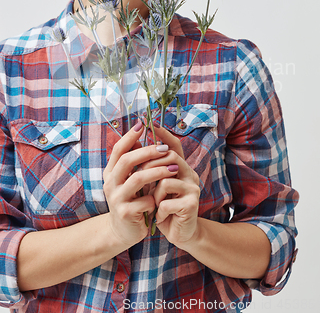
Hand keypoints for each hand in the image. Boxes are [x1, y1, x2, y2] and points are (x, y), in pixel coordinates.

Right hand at [103, 122, 178, 251]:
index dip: (130, 136)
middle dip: (148, 152)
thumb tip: (140, 134)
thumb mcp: (129, 179)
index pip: (118, 149)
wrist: (122, 231)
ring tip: (174, 169)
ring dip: (158, 171)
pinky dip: (156, 197)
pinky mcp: (125, 213)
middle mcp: (110, 183)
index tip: (143, 124)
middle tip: (166, 149)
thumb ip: (133, 160)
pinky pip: (145, 200)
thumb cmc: (130, 199)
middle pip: (127, 160)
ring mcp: (116, 198)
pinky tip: (162, 198)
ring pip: (138, 179)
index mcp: (111, 172)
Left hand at [141, 126, 200, 247]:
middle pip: (168, 158)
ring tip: (154, 205)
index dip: (163, 134)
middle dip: (149, 169)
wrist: (178, 234)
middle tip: (139, 181)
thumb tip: (134, 145)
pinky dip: (159, 210)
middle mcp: (190, 174)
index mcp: (181, 168)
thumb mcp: (154, 186)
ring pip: (164, 180)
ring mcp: (193, 188)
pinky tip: (160, 216)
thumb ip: (149, 168)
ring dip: (154, 195)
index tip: (150, 122)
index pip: (174, 145)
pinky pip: (166, 201)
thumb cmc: (163, 207)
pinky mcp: (192, 204)